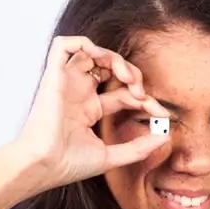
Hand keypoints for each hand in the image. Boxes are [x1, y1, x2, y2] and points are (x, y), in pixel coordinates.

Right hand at [6, 35, 169, 192]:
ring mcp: (67, 83)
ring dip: (115, 58)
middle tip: (142, 93)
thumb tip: (165, 135)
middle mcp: (79, 93)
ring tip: (128, 77)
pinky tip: (103, 60)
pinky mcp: (54, 75)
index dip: (146, 100)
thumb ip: (138, 147)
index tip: (161, 114)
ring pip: (92, 52)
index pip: (123, 94)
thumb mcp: (110, 156)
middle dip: (133, 74)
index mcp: (89, 110)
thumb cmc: (68, 164)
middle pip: (110, 69)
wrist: (44, 165)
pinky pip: (63, 45)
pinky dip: (85, 43)